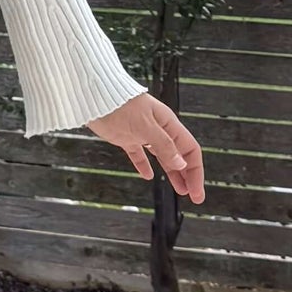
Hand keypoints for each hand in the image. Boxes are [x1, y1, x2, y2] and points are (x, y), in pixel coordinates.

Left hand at [89, 91, 204, 202]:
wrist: (94, 96)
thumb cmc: (120, 104)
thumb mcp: (145, 126)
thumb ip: (163, 145)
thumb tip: (181, 163)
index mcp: (168, 124)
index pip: (190, 150)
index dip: (195, 172)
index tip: (196, 191)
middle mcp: (158, 129)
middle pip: (179, 156)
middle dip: (188, 176)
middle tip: (193, 196)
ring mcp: (142, 134)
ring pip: (163, 157)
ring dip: (172, 173)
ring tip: (179, 190)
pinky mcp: (126, 138)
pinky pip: (139, 155)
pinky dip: (144, 166)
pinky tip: (148, 176)